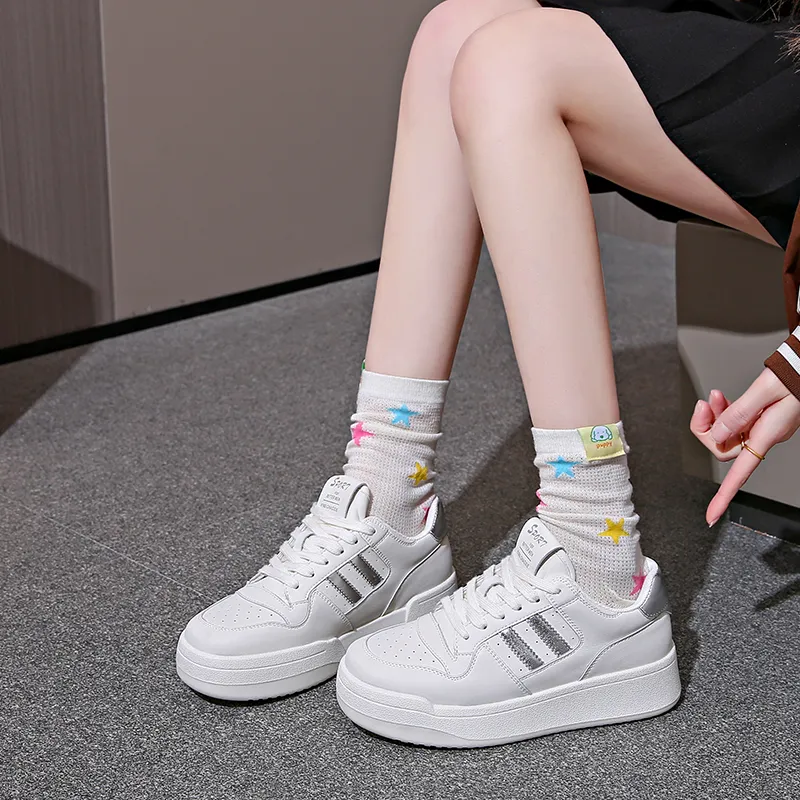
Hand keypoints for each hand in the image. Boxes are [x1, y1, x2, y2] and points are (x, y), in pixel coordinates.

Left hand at [690, 368, 799, 525]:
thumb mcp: (765, 389)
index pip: (740, 474)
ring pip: (725, 434)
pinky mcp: (760, 418)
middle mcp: (764, 435)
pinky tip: (721, 399)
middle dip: (707, 427)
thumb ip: (739, 413)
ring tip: (714, 396)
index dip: (723, 496)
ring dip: (713, 416)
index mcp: (767, 434)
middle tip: (705, 403)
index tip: (710, 517)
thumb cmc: (795, 374)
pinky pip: (733, 422)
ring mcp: (762, 427)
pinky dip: (723, 411)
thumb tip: (718, 433)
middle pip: (723, 447)